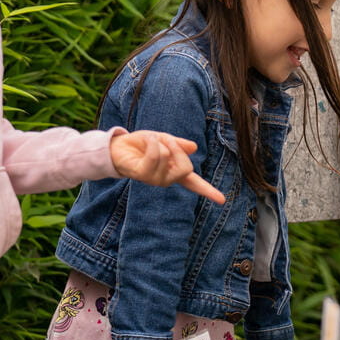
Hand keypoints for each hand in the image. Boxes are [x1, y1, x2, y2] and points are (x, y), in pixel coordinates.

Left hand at [110, 130, 224, 203]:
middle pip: (186, 167)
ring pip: (168, 156)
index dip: (209, 191)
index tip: (222, 200)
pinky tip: (147, 141)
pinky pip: (156, 155)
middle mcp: (166, 179)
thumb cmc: (140, 144)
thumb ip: (178, 144)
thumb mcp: (163, 139)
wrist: (116, 146)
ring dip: (160, 142)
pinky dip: (153, 143)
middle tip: (164, 140)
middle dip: (176, 148)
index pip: (195, 184)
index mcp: (174, 172)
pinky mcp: (142, 175)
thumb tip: (194, 147)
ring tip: (149, 141)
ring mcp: (154, 180)